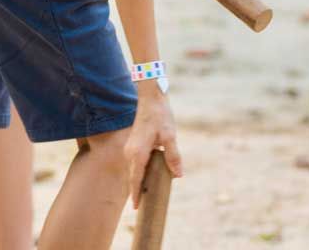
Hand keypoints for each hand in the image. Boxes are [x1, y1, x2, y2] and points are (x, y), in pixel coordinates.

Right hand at [124, 90, 182, 207]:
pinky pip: (135, 163)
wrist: (151, 98)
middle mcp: (130, 152)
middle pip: (133, 177)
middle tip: (143, 207)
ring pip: (133, 170)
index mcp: (138, 153)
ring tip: (146, 195)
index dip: (136, 194)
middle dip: (137, 191)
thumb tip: (178, 175)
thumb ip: (173, 156)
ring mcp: (130, 148)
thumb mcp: (170, 136)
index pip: (135, 179)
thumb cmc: (160, 115)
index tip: (136, 209)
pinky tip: (147, 178)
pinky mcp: (133, 144)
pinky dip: (138, 173)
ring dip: (138, 182)